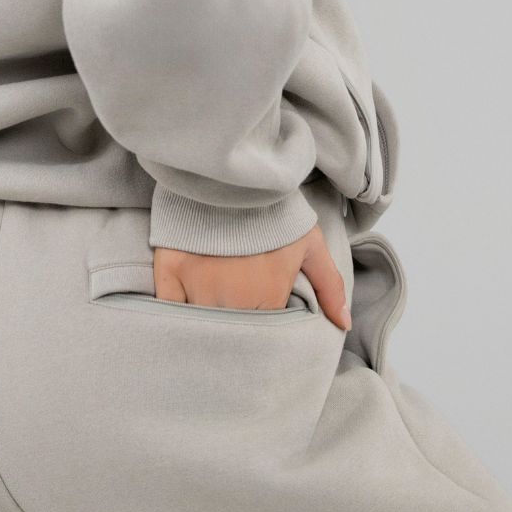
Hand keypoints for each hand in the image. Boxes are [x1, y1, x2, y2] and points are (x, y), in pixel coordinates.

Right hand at [153, 223, 351, 329]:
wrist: (232, 174)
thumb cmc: (272, 211)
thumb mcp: (308, 242)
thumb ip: (329, 285)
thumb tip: (342, 324)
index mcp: (266, 299)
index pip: (262, 336)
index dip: (261, 334)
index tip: (258, 325)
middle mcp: (230, 301)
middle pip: (229, 336)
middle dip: (233, 337)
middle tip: (234, 326)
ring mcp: (196, 287)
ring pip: (199, 328)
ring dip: (204, 332)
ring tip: (209, 322)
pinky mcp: (170, 272)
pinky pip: (168, 309)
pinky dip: (172, 316)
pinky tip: (179, 314)